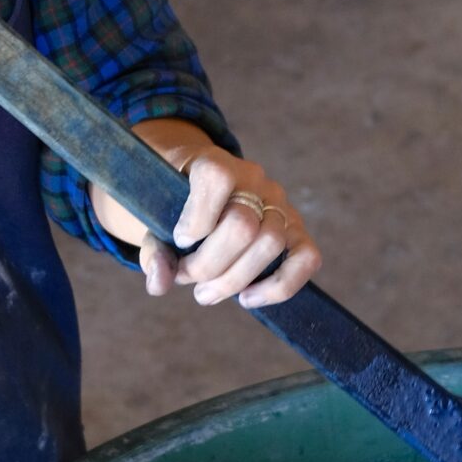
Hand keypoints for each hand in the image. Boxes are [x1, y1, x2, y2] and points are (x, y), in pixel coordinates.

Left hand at [144, 144, 319, 309]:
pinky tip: (247, 298)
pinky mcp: (297, 231)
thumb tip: (161, 282)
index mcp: (214, 163)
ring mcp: (280, 204)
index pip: (216, 177)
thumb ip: (155, 250)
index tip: (180, 239)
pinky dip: (279, 286)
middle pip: (243, 225)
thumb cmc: (175, 207)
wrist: (199, 194)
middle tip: (187, 278)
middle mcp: (254, 180)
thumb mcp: (155, 220)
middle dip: (209, 264)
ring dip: (234, 280)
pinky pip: (307, 259)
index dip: (197, 217)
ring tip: (206, 293)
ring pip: (271, 243)